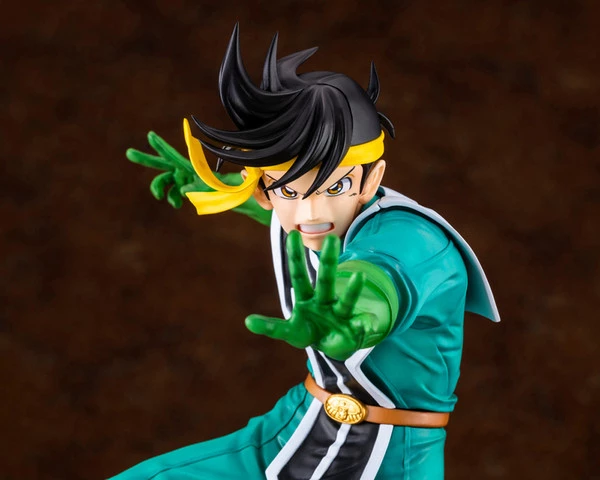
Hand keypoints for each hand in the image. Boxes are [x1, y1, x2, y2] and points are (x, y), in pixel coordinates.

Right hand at [127, 131, 209, 207]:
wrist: (221, 193)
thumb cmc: (216, 186)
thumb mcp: (207, 186)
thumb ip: (195, 187)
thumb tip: (181, 191)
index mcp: (186, 165)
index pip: (171, 155)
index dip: (160, 146)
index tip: (150, 135)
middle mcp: (180, 169)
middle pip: (159, 163)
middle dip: (143, 158)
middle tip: (129, 153)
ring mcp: (179, 178)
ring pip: (161, 182)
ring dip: (158, 190)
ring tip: (160, 197)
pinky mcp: (179, 187)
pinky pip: (170, 194)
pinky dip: (172, 200)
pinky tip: (178, 204)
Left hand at [245, 231, 376, 360]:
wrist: (337, 341)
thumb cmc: (312, 332)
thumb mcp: (291, 332)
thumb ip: (271, 327)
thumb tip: (247, 321)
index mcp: (306, 300)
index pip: (299, 277)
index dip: (295, 258)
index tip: (291, 234)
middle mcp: (324, 302)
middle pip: (325, 280)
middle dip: (328, 262)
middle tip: (331, 239)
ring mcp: (342, 315)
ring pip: (346, 301)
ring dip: (352, 291)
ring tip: (360, 277)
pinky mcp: (357, 328)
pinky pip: (362, 327)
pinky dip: (365, 324)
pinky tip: (366, 323)